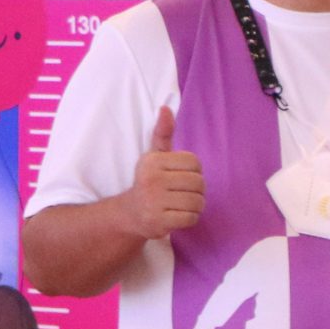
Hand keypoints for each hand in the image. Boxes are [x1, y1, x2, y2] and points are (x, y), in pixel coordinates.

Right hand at [123, 106, 203, 238]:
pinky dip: (190, 219)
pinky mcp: (159, 221)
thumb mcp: (154, 156)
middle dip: (196, 191)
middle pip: (199, 183)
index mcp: (153, 161)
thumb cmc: (149, 181)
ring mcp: (154, 201)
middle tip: (182, 194)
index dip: (194, 172)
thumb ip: (163, 134)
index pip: (195, 163)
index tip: (180, 177)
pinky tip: (177, 216)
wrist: (130, 213)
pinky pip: (192, 218)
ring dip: (194, 206)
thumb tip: (166, 108)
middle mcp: (151, 179)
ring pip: (198, 202)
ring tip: (180, 205)